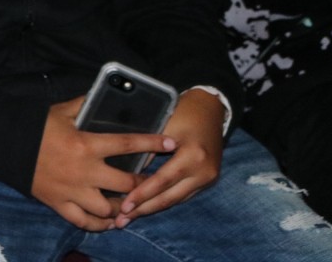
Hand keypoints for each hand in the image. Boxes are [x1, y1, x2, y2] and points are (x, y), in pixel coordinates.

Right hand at [32, 97, 176, 231]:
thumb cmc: (35, 126)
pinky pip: (84, 222)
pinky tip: (109, 222)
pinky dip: (99, 225)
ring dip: (123, 208)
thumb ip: (86, 105)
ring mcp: (72, 191)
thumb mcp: (61, 111)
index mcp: (86, 144)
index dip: (152, 144)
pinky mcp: (59, 204)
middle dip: (143, 184)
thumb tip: (105, 94)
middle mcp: (84, 171)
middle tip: (150, 182)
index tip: (170, 144)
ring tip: (130, 205)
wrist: (6, 145)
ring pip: (108, 210)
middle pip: (126, 185)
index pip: (128, 144)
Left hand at [113, 88, 223, 226]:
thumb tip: (124, 169)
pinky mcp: (207, 180)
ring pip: (175, 200)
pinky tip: (147, 207)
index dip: (141, 194)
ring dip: (152, 209)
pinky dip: (163, 201)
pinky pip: (182, 195)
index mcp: (192, 156)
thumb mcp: (163, 125)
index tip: (123, 206)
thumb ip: (147, 148)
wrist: (210, 110)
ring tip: (129, 219)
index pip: (162, 181)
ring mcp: (207, 178)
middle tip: (121, 221)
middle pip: (169, 197)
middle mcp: (203, 171)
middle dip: (144, 209)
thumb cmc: (181, 112)